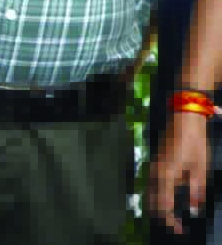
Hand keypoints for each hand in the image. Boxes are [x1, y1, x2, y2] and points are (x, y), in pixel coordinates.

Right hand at [149, 112, 210, 233]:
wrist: (183, 120)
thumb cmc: (195, 142)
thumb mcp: (201, 169)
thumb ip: (196, 191)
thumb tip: (193, 210)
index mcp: (166, 176)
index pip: (163, 205)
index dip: (169, 220)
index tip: (178, 230)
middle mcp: (155, 173)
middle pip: (151, 201)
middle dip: (162, 216)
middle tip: (175, 225)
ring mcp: (153, 167)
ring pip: (150, 192)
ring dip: (159, 206)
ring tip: (172, 215)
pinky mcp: (155, 163)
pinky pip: (152, 184)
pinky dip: (158, 195)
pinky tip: (169, 198)